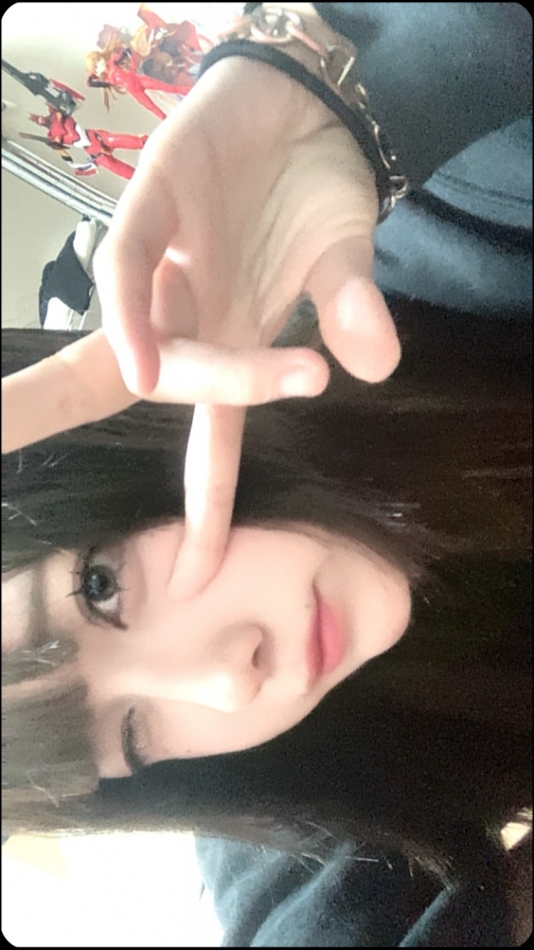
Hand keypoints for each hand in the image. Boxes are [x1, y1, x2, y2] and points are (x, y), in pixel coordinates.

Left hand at [94, 56, 399, 597]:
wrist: (311, 106)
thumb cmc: (319, 192)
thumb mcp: (346, 261)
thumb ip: (354, 311)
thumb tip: (376, 368)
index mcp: (231, 341)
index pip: (214, 438)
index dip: (207, 506)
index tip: (199, 576)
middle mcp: (189, 312)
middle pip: (124, 383)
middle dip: (55, 420)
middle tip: (1, 458)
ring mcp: (171, 258)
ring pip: (131, 330)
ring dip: (124, 373)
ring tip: (63, 411)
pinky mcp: (160, 192)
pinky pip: (136, 257)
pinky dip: (137, 310)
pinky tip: (144, 364)